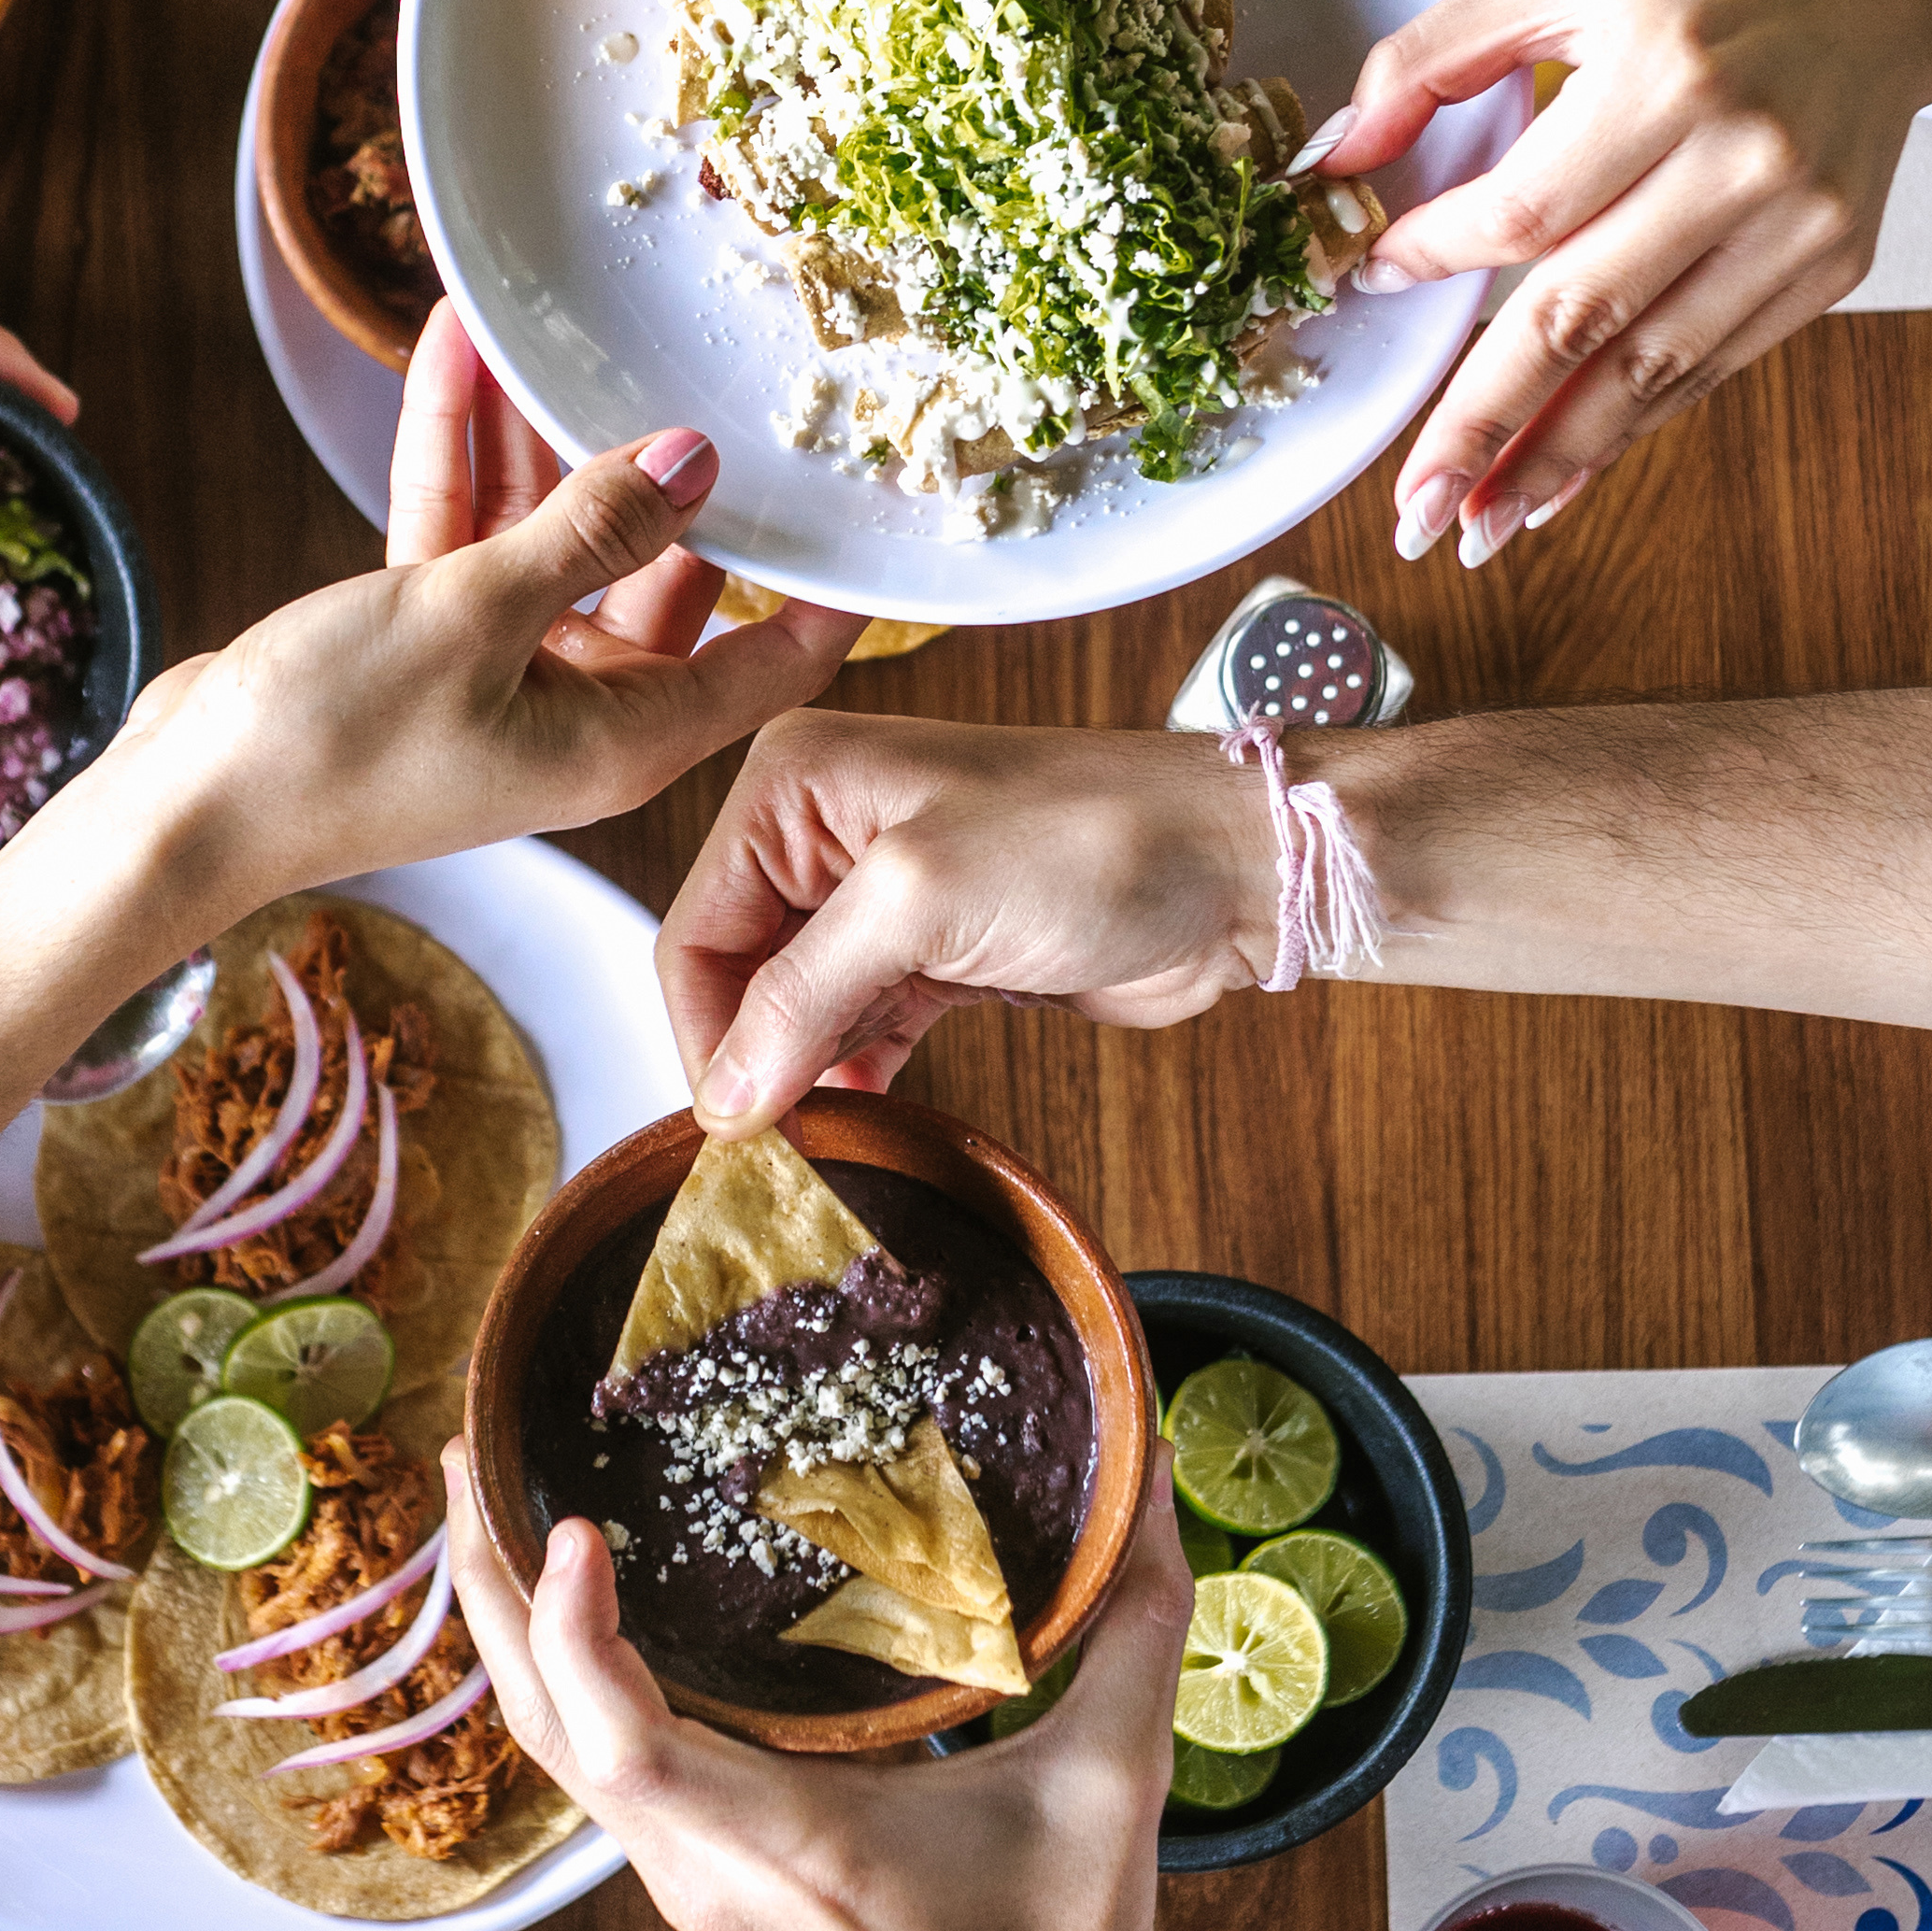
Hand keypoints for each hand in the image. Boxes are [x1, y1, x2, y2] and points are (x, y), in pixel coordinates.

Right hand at [130, 309, 860, 886]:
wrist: (184, 807)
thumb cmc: (332, 743)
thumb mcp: (473, 615)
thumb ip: (587, 531)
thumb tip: (694, 460)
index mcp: (624, 735)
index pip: (772, 657)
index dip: (829, 585)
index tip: (874, 497)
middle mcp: (579, 708)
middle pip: (669, 577)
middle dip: (677, 473)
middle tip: (717, 361)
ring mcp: (503, 673)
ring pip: (557, 536)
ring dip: (548, 437)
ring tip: (559, 325)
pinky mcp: (429, 641)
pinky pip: (471, 532)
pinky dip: (465, 452)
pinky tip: (457, 352)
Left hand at [449, 1441, 1198, 1930]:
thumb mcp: (1118, 1789)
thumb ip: (1138, 1625)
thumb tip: (1156, 1477)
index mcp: (791, 1853)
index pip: (627, 1748)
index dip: (576, 1637)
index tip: (572, 1527)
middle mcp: (709, 1876)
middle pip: (550, 1734)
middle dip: (494, 1592)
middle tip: (466, 1452)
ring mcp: (693, 1891)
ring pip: (560, 1757)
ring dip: (516, 1634)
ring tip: (494, 1507)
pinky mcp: (702, 1894)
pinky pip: (597, 1778)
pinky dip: (564, 1684)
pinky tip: (573, 1612)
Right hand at [659, 713, 1266, 1118]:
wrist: (1235, 870)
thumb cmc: (1098, 837)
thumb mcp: (921, 903)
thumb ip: (805, 994)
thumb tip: (724, 1092)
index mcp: (798, 783)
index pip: (695, 927)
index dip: (703, 1033)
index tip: (728, 1125)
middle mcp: (827, 832)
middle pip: (737, 975)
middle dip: (751, 1058)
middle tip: (774, 1147)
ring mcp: (885, 898)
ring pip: (795, 1011)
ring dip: (803, 1076)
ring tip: (818, 1142)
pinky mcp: (938, 954)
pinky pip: (859, 1029)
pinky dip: (854, 1077)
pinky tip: (862, 1118)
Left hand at [1310, 0, 1931, 556]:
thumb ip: (1438, 51)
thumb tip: (1342, 157)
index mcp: (1667, 70)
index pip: (1525, 208)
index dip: (1438, 258)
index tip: (1370, 284)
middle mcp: (1742, 157)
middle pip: (1583, 317)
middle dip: (1487, 424)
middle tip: (1414, 512)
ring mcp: (1798, 221)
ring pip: (1652, 368)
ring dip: (1556, 458)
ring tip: (1477, 526)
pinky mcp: (1833, 261)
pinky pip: (1710, 364)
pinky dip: (1632, 427)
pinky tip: (1564, 477)